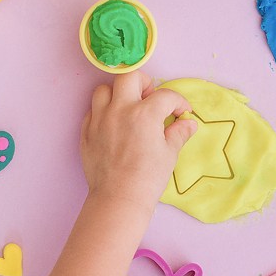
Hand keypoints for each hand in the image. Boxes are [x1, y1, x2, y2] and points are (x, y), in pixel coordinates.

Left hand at [81, 72, 196, 207]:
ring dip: (119, 94)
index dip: (178, 102)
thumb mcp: (169, 154)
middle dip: (145, 83)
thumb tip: (188, 123)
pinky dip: (103, 112)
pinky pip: (92, 111)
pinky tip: (113, 125)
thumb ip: (179, 133)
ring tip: (128, 108)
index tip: (181, 112)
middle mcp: (120, 110)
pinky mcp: (86, 132)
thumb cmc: (148, 178)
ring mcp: (100, 119)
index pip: (166, 95)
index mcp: (145, 113)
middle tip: (151, 98)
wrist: (119, 198)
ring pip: (104, 90)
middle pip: (130, 77)